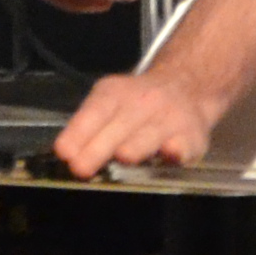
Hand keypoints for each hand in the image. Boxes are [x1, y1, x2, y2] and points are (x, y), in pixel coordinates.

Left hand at [54, 68, 218, 177]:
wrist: (188, 86)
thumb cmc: (138, 103)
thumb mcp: (109, 101)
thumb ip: (88, 125)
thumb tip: (65, 154)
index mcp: (116, 94)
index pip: (96, 112)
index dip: (79, 132)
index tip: (65, 152)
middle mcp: (144, 103)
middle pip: (119, 129)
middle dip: (98, 149)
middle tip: (81, 168)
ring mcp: (169, 119)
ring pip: (147, 138)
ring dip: (133, 149)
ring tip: (122, 156)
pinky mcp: (190, 138)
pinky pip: (179, 148)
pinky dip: (172, 153)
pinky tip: (166, 155)